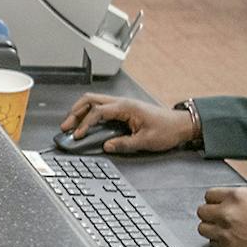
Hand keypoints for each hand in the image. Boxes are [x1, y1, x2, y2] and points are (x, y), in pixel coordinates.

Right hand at [57, 93, 195, 153]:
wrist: (180, 125)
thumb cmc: (167, 130)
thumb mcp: (145, 141)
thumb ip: (124, 143)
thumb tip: (106, 146)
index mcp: (125, 107)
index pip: (97, 111)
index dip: (85, 124)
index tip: (78, 135)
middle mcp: (121, 102)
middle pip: (90, 100)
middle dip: (75, 112)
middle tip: (66, 127)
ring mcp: (122, 104)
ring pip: (94, 101)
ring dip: (80, 111)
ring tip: (71, 124)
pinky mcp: (123, 109)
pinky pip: (101, 107)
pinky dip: (89, 113)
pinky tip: (85, 122)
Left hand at [196, 187, 246, 246]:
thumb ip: (241, 196)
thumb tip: (228, 198)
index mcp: (237, 196)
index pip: (209, 195)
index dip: (214, 200)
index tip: (217, 204)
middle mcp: (228, 213)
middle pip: (202, 211)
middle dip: (210, 214)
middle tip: (220, 217)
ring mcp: (225, 232)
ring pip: (202, 228)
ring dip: (211, 228)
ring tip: (223, 229)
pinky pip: (212, 242)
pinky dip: (218, 241)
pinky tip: (231, 239)